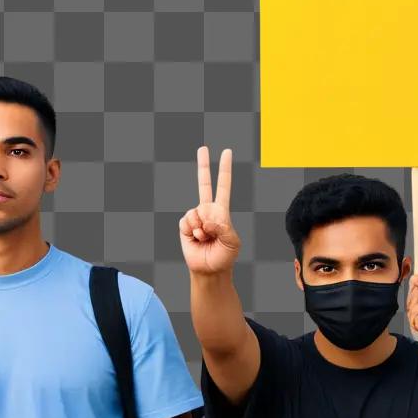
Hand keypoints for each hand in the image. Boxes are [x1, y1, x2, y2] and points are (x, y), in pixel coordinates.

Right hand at [179, 146, 241, 274]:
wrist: (209, 269)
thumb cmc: (224, 256)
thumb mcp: (232, 242)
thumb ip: (224, 227)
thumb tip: (208, 216)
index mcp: (222, 211)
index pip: (223, 186)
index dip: (224, 170)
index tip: (226, 152)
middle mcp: (208, 211)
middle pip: (203, 184)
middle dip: (203, 165)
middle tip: (203, 148)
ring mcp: (196, 217)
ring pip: (196, 212)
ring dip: (202, 228)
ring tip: (206, 238)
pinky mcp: (185, 226)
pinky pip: (187, 222)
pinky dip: (193, 231)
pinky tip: (197, 238)